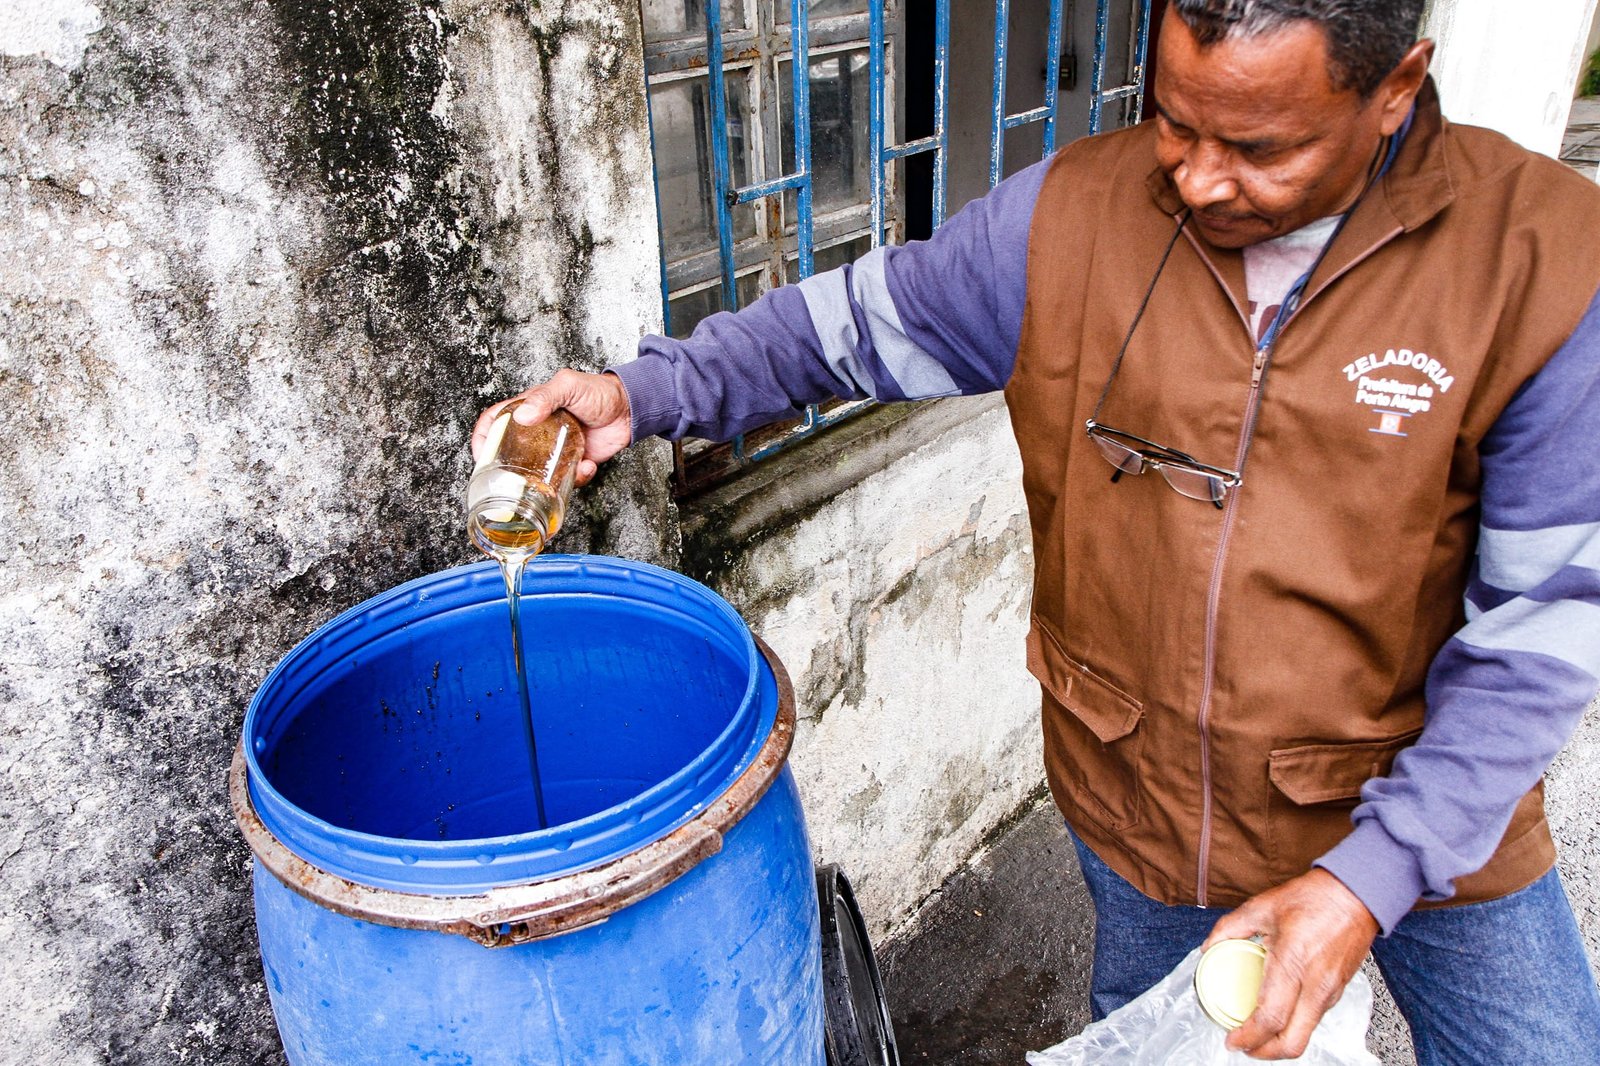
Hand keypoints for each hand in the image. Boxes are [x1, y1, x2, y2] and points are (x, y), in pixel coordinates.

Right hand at [472, 369, 633, 485]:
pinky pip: (566, 479)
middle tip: (513, 480)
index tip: (481, 455)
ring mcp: (554, 448)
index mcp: (529, 409)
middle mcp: (537, 431)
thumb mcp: (568, 386)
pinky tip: (587, 466)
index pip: (495, 421)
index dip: (482, 438)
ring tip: (556, 478)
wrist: (631, 409)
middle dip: (508, 470)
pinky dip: (575, 478)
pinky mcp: (573, 462)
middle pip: (510, 453)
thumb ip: (545, 397)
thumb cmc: (598, 391)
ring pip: (537, 472)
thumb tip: (523, 415)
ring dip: (544, 480)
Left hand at [1204, 870, 1378, 1059]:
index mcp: (1292, 963)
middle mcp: (1315, 985)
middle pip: (1293, 1042)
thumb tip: (1207, 948)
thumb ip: (1229, 928)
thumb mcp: (1262, 906)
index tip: (1232, 1040)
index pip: (1270, 1017)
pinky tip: (1278, 1015)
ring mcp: (1330, 991)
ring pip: (1306, 1035)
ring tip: (1256, 1033)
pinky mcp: (1338, 991)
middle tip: (1244, 1047)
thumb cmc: (1313, 898)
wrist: (1356, 895)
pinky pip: (1314, 1020)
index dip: (1248, 1037)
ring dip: (1280, 1042)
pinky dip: (1294, 1027)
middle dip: (1265, 1053)